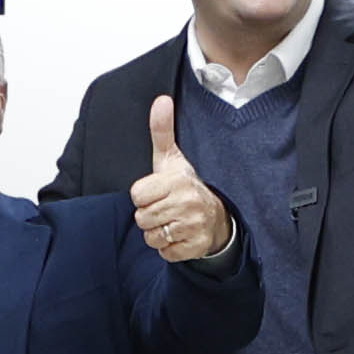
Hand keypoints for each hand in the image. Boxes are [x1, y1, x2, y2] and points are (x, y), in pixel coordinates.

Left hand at [130, 96, 236, 262]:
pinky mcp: (195, 247)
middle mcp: (187, 203)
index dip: (144, 195)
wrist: (217, 216)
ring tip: (171, 220)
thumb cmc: (186, 186)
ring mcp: (192, 227)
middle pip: (141, 218)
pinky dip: (169, 248)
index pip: (137, 195)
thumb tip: (161, 100)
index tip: (157, 192)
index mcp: (177, 181)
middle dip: (150, 215)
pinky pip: (165, 253)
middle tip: (166, 207)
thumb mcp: (172, 158)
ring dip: (158, 233)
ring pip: (151, 237)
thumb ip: (162, 130)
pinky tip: (179, 234)